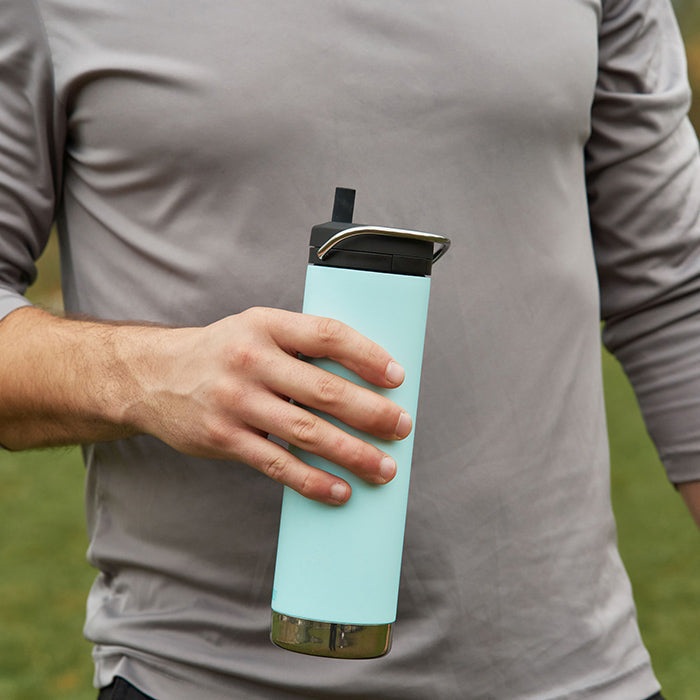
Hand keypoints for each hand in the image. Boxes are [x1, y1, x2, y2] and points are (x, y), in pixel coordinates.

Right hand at [126, 307, 411, 503]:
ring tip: (383, 468)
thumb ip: (300, 346)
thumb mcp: (256, 330)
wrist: (155, 376)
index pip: (327, 335)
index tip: (397, 377)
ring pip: (307, 432)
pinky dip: (312, 481)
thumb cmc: (222, 353)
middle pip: (324, 390)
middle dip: (371, 412)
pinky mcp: (224, 438)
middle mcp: (250, 360)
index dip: (367, 356)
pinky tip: (340, 491)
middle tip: (402, 427)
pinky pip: (277, 465)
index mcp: (265, 325)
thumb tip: (364, 377)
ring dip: (352, 453)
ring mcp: (235, 402)